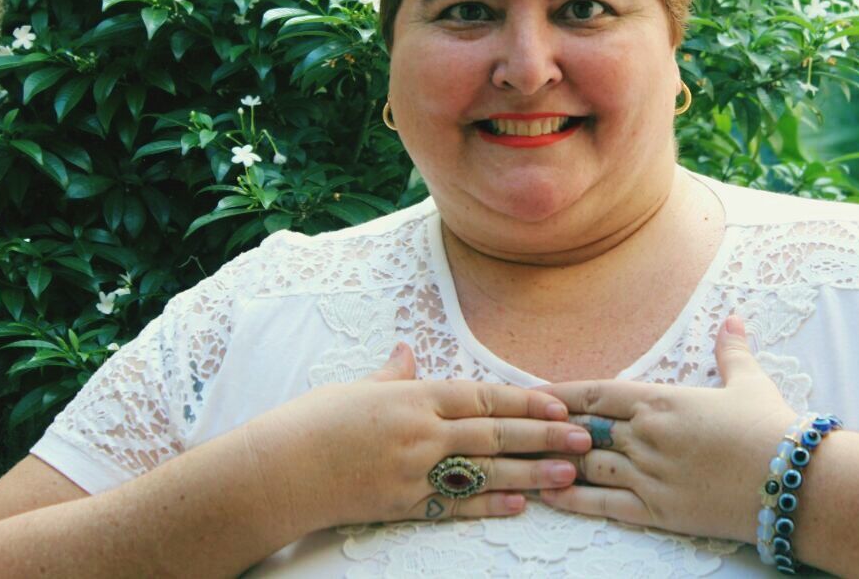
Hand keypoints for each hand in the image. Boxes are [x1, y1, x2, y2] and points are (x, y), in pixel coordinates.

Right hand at [244, 342, 593, 534]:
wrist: (274, 470)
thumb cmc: (312, 423)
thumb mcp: (356, 389)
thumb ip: (392, 375)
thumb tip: (406, 353)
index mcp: (412, 396)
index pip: (480, 395)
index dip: (522, 401)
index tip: (559, 403)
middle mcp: (419, 431)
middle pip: (492, 433)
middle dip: (542, 436)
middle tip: (584, 439)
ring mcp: (412, 470)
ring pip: (483, 470)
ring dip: (529, 473)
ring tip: (568, 475)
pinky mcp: (401, 504)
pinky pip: (453, 504)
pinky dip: (487, 505)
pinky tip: (519, 506)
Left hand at [536, 315, 797, 542]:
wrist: (796, 480)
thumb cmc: (772, 429)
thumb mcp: (748, 383)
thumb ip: (731, 350)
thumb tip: (734, 318)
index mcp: (662, 399)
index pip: (596, 393)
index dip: (561, 394)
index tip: (532, 394)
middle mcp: (647, 434)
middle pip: (582, 429)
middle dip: (548, 430)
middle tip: (512, 429)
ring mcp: (649, 473)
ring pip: (585, 465)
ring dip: (552, 463)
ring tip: (519, 463)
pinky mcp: (657, 511)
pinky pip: (602, 505)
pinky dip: (571, 500)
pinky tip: (546, 497)